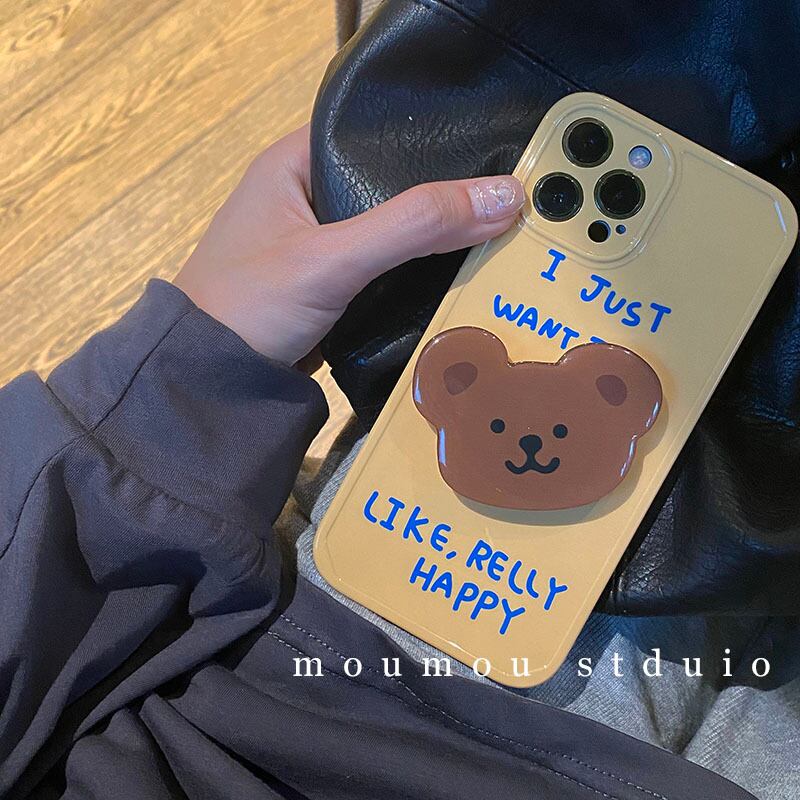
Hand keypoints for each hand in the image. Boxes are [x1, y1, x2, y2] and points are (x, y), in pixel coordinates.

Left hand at [174, 125, 523, 365]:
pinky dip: (414, 272)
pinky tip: (458, 272)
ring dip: (431, 238)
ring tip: (499, 230)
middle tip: (508, 197)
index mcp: (294, 163)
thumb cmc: (252, 307)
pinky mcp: (329, 285)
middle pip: (389, 185)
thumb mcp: (333, 259)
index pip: (375, 132)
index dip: (432, 140)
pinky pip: (383, 267)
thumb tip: (505, 197)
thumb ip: (414, 226)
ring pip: (389, 229)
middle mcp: (307, 195)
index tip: (493, 152)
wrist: (209, 388)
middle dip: (440, 196)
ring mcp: (318, 245)